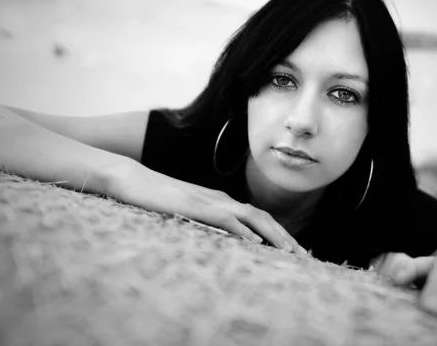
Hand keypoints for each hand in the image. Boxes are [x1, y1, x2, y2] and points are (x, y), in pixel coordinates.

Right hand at [106, 160, 305, 254]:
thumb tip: (223, 237)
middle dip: (285, 237)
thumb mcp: (187, 213)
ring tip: (290, 252)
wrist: (131, 180)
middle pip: (262, 217)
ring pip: (250, 216)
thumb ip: (206, 222)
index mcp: (221, 201)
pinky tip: (255, 243)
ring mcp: (209, 201)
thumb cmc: (157, 198)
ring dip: (273, 234)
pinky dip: (243, 230)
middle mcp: (221, 199)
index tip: (294, 252)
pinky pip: (224, 218)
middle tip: (304, 257)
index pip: (258, 217)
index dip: (279, 233)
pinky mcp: (195, 205)